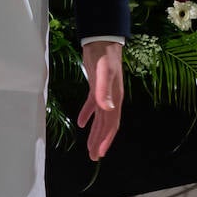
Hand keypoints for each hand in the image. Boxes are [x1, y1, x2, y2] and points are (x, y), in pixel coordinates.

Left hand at [76, 40, 123, 160]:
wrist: (102, 40)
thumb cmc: (104, 56)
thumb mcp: (104, 72)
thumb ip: (104, 90)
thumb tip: (107, 109)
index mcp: (115, 99)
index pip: (111, 124)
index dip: (106, 139)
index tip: (99, 153)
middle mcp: (111, 99)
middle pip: (106, 125)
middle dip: (100, 141)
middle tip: (93, 156)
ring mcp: (104, 93)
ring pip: (100, 118)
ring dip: (95, 132)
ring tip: (89, 146)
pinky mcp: (96, 87)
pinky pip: (92, 105)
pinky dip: (87, 114)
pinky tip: (81, 123)